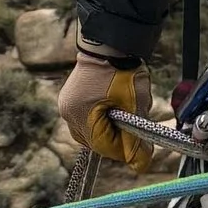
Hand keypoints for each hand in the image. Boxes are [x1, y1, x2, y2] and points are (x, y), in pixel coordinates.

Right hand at [56, 51, 158, 166]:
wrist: (109, 42)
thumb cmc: (123, 71)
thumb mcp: (135, 105)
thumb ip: (136, 137)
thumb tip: (140, 165)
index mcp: (81, 114)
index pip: (104, 146)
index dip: (125, 148)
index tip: (141, 143)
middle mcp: (68, 113)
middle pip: (95, 142)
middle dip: (116, 139)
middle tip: (133, 125)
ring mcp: (66, 106)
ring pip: (89, 133)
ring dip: (108, 130)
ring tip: (123, 113)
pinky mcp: (69, 100)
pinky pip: (85, 120)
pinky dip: (99, 120)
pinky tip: (111, 108)